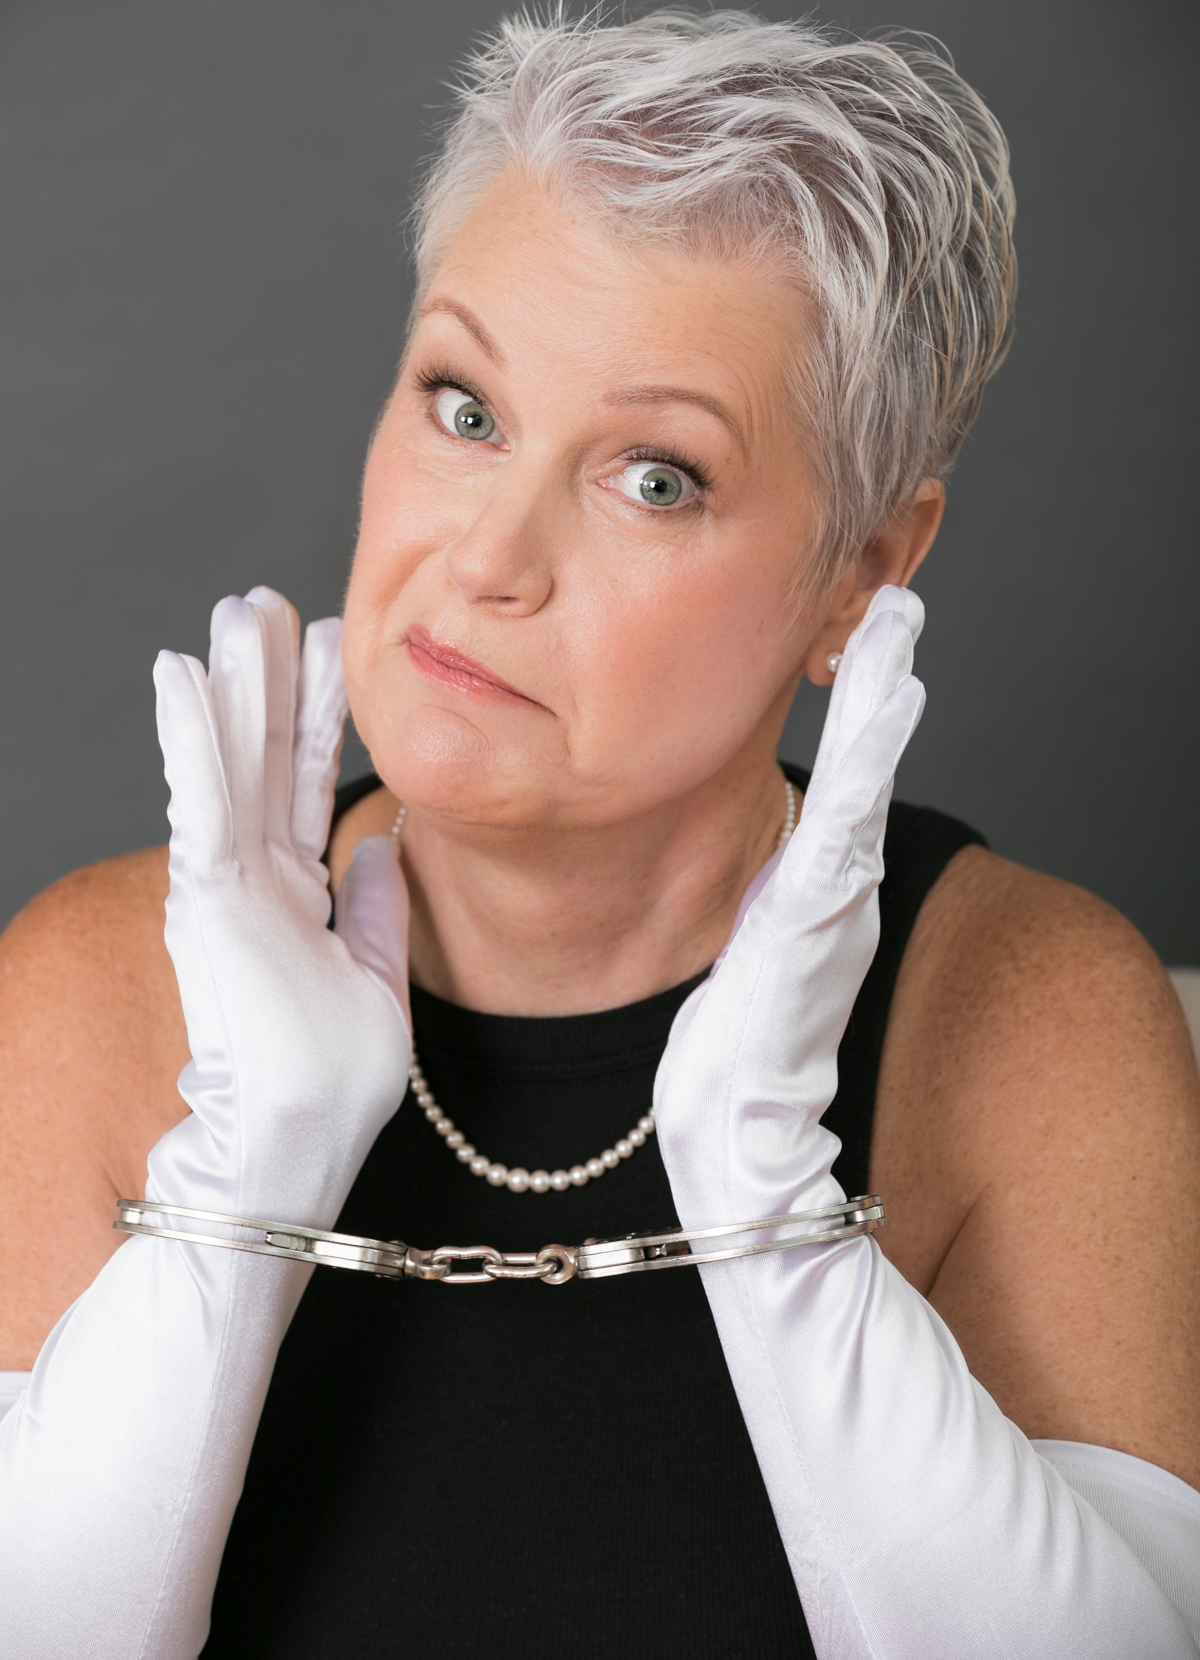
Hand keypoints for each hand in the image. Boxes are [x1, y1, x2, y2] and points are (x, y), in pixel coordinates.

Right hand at [150, 586, 410, 1228]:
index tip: (332, 644)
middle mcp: (256, 878)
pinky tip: (177, 675)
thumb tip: (387, 846)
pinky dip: (187, 736)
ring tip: (231, 610)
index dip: (318, 714)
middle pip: (263, 753)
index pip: (308, 784)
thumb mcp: (378, 981)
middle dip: (268, 675)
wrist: (298, 1144)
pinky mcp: (208, 896)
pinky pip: (199, 799)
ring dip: (229, 681)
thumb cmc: (333, 1083)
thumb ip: (379, 912)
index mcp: (296, 895)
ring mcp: (228, 884)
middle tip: (265, 599)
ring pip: (229, 759)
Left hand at [655, 584, 925, 1228]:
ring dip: (880, 704)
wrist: (741, 1146)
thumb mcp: (738, 970)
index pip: (832, 781)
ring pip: (858, 783)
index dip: (855, 711)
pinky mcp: (815, 920)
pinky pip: (841, 825)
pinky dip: (866, 762)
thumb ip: (747, 918)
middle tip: (895, 603)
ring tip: (894, 627)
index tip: (862, 637)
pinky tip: (883, 706)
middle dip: (881, 685)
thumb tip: (719, 879)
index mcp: (803, 892)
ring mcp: (829, 902)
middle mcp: (829, 889)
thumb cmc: (732, 1063)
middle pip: (859, 768)